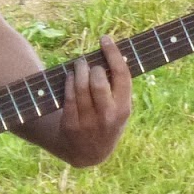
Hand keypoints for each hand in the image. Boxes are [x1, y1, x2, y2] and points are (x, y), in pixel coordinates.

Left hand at [53, 35, 132, 167]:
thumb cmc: (106, 123)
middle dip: (92, 66)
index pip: (122, 75)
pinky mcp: (71, 125)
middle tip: (89, 62)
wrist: (88, 153)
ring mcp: (89, 121)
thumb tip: (112, 54)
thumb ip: (118, 88)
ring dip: (78, 70)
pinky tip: (70, 76)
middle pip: (99, 80)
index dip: (113, 54)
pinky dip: (69, 82)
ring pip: (81, 87)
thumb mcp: (119, 110)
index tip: (105, 39)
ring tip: (78, 65)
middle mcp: (108, 116)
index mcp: (124, 109)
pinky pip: (69, 97)